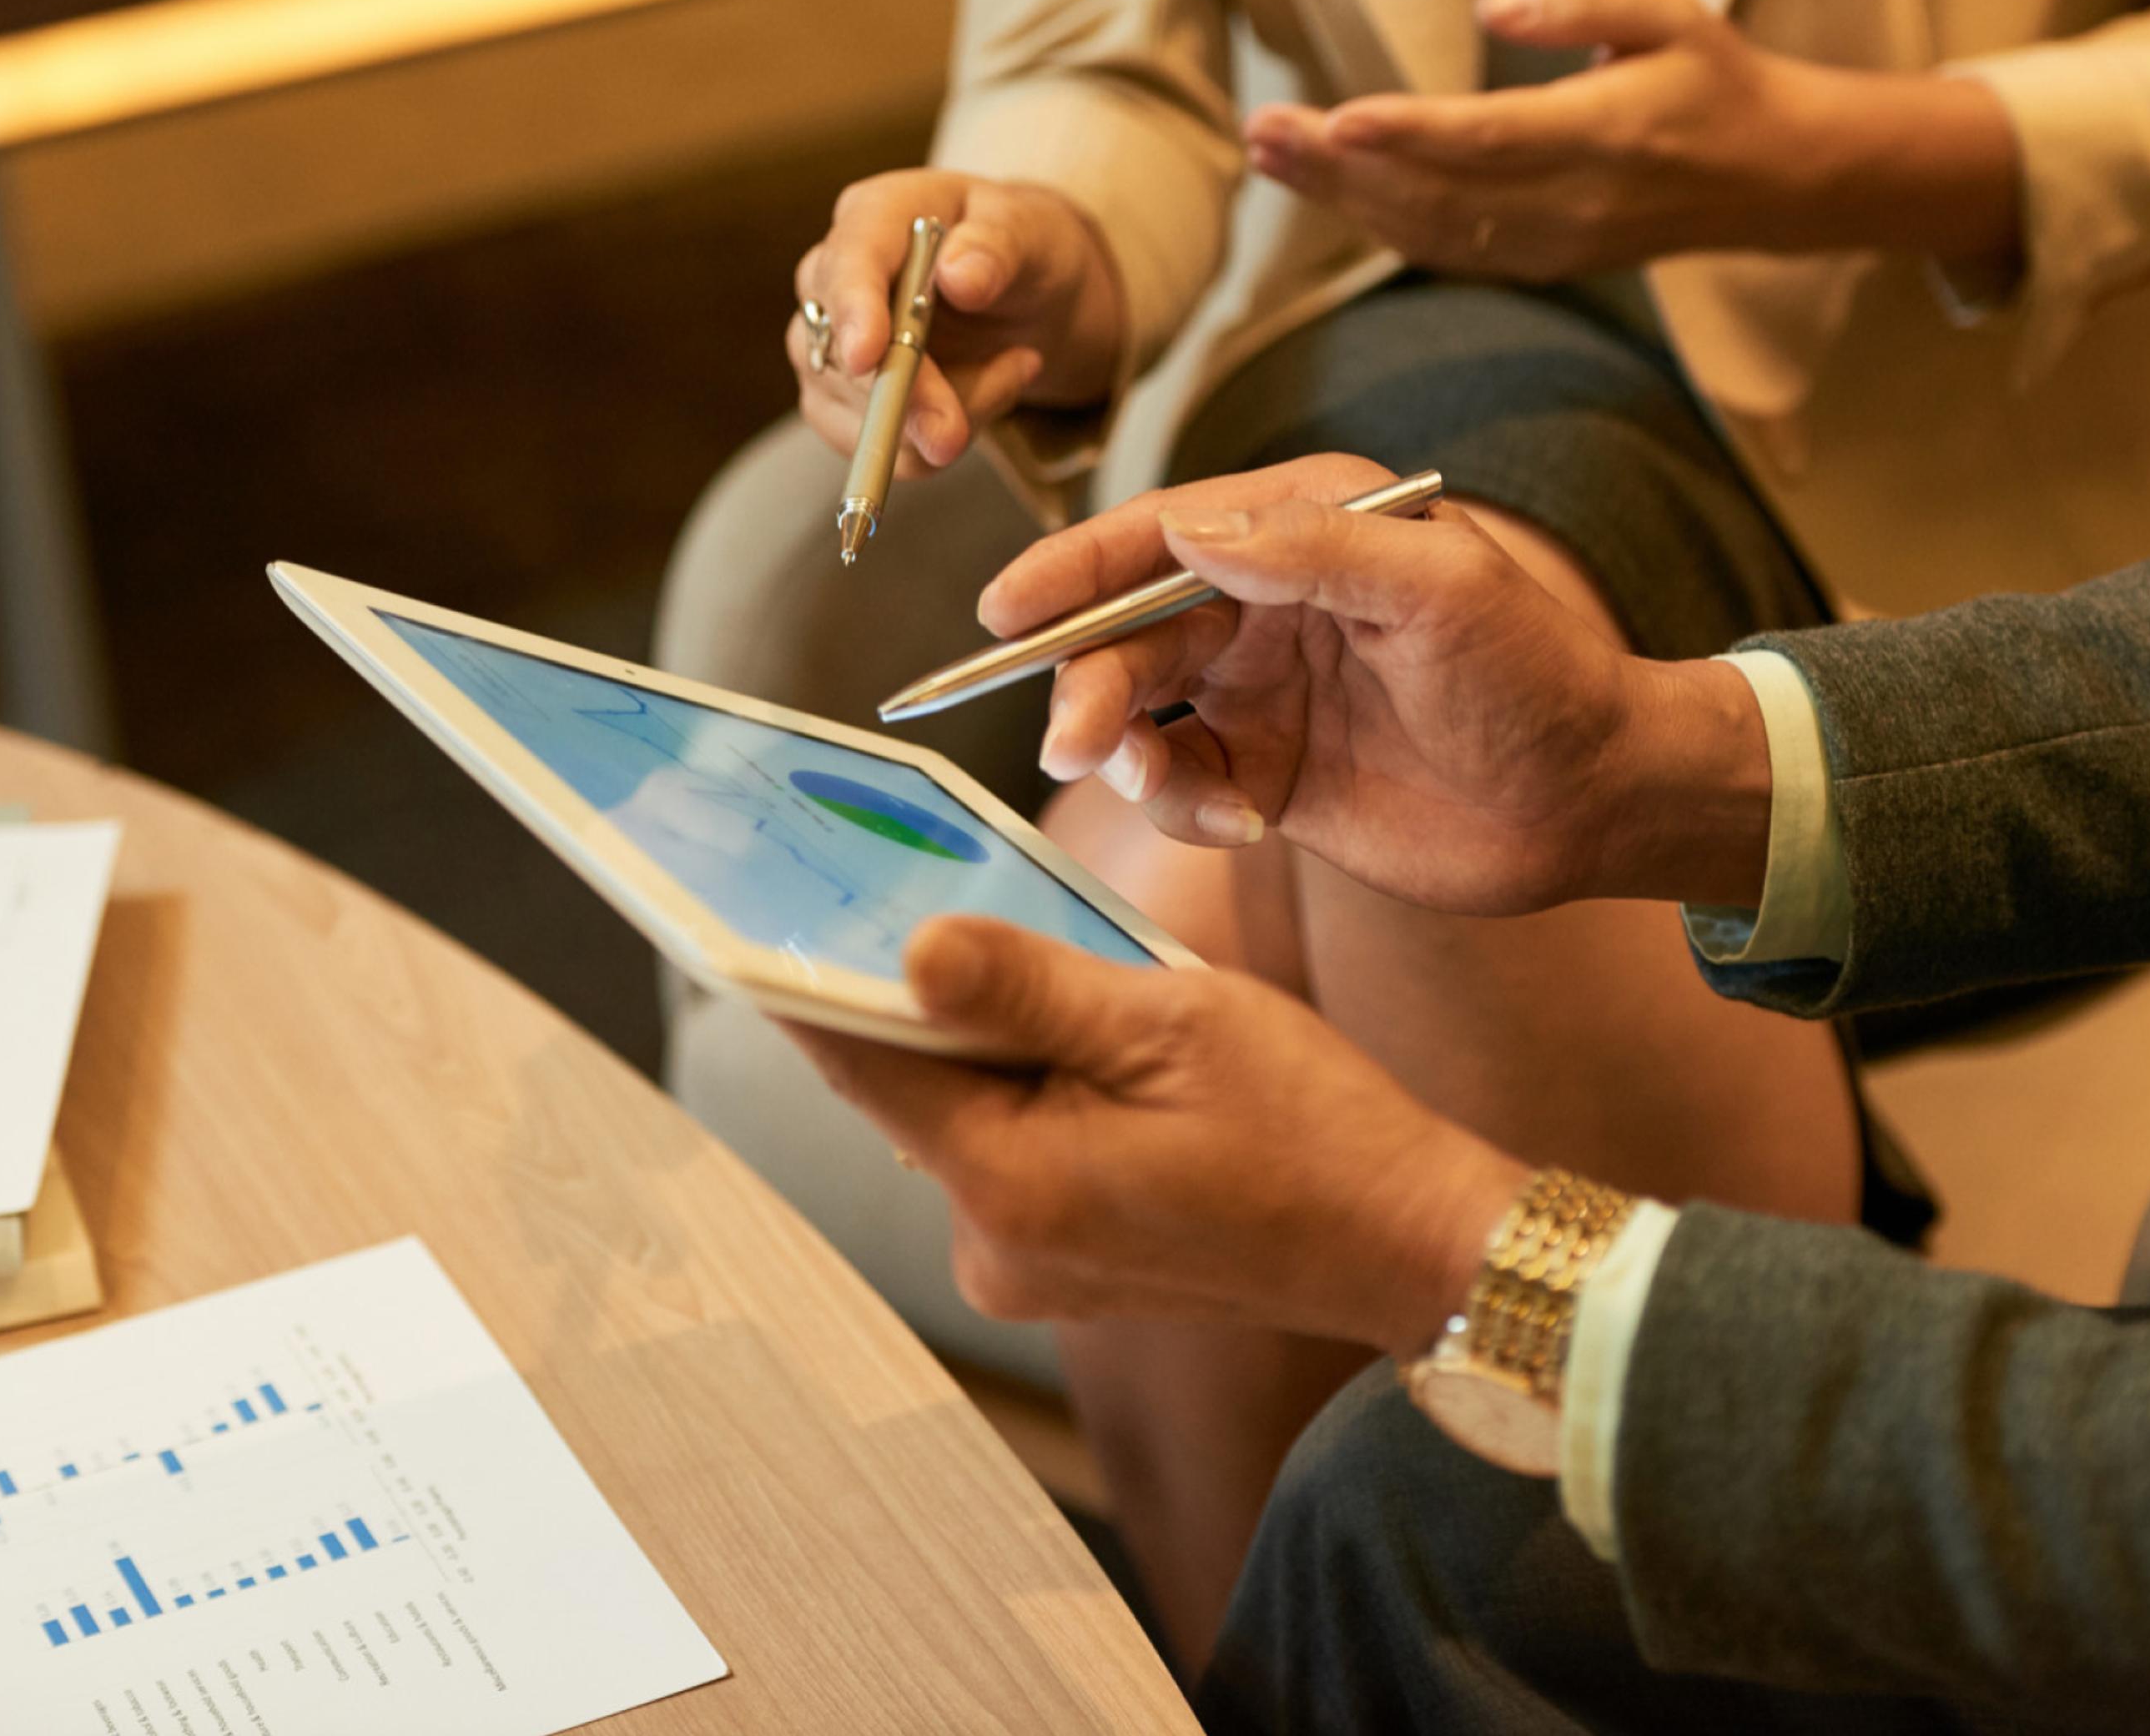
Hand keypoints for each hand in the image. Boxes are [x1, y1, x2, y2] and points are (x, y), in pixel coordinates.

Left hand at [785, 918, 1528, 1351]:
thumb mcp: (1170, 1020)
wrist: (1409, 1241)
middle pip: (906, 1089)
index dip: (799, 976)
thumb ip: (1029, 985)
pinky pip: (1010, 1152)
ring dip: (981, 1040)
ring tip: (1028, 955)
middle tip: (890, 882)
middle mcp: (998, 1246)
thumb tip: (910, 951)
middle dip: (910, 994)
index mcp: (1014, 1185)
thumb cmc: (1314, 1128)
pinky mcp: (1064, 1264)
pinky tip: (1076, 1033)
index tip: (740, 906)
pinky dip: (1024, 1087)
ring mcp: (1028, 1266)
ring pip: (959, 1116)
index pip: (861, 1063)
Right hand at [791, 170, 1128, 473]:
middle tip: (958, 432)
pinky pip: (886, 448)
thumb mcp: (1032, 233)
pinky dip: (942, 442)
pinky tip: (990, 390)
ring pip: (863, 412)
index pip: (848, 262)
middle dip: (906, 397)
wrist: (1028, 299)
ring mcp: (830, 346)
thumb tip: (959, 277)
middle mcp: (835, 278)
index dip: (854, 310)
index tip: (868, 357)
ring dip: (950, 415)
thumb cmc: (1022, 249)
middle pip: (842, 351)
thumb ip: (999, 248)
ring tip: (1015, 367)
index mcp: (874, 216)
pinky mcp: (842, 404)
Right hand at [977, 454, 1773, 914]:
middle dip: (1088, 681)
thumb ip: (1313, 550)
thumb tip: (1187, 527)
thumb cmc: (1540, 677)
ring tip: (1150, 781)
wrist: (1596, 802)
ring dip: (1123, 747)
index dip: (1074, 570)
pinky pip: (1184, 784)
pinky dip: (1183, 806)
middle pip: (1132, 630)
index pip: (1162, 535)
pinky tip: (1237, 824)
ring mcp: (1266, 692)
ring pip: (1143, 710)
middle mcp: (1271, 602)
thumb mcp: (1440, 590)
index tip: (1004, 609)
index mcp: (1306, 529)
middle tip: (1073, 740)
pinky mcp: (1271, 776)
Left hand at [1243, 0, 2017, 280]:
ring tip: (1272, 156)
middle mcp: (1571, 204)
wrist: (1769, 177)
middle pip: (1436, 193)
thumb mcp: (1668, 14)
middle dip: (1340, 167)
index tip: (1334, 117)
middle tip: (1263, 132)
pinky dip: (1380, 224)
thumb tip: (1494, 11)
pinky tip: (1330, 189)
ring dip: (1342, 199)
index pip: (1487, 141)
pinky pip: (1447, 251)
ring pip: (1429, 232)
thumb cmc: (1713, 79)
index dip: (1406, 135)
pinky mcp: (1542, 264)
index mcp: (1604, 135)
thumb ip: (1579, 4)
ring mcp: (1553, 245)